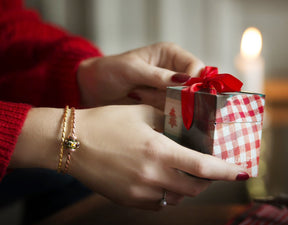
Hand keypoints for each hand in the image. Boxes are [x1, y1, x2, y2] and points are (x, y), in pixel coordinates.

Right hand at [68, 105, 247, 209]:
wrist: (71, 142)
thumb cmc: (104, 122)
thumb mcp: (141, 114)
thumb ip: (169, 122)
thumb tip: (189, 127)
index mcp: (158, 151)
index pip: (204, 167)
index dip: (227, 171)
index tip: (242, 171)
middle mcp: (152, 176)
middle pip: (194, 187)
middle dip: (207, 180)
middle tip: (208, 168)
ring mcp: (139, 192)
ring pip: (177, 198)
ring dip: (187, 187)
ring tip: (183, 172)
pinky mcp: (128, 200)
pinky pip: (158, 203)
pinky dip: (167, 194)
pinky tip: (161, 180)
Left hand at [77, 42, 204, 109]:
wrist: (92, 89)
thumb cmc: (109, 71)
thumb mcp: (132, 70)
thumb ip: (158, 76)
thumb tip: (185, 80)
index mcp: (170, 55)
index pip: (195, 67)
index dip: (194, 81)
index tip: (184, 93)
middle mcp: (173, 72)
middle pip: (193, 88)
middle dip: (177, 96)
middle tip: (153, 95)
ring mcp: (167, 91)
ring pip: (182, 103)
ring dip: (162, 104)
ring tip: (138, 95)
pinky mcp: (160, 106)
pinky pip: (171, 113)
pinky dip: (159, 113)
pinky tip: (141, 104)